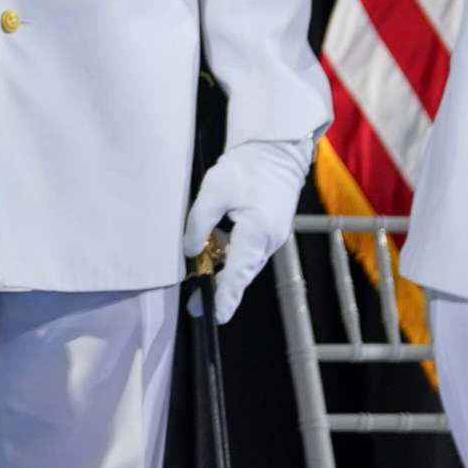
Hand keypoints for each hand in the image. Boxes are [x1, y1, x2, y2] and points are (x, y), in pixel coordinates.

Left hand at [181, 137, 311, 322]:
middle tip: (197, 305)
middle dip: (222, 289)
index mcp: (257, 232)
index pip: (238, 273)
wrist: (276, 151)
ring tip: (202, 279)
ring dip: (227, 272)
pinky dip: (234, 257)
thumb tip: (191, 251)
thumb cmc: (246, 168)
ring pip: (246, 263)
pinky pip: (250, 252)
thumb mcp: (214, 191)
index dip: (226, 297)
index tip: (216, 316)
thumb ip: (200, 223)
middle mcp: (270, 241)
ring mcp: (273, 237)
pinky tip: (217, 250)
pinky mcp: (271, 230)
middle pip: (243, 273)